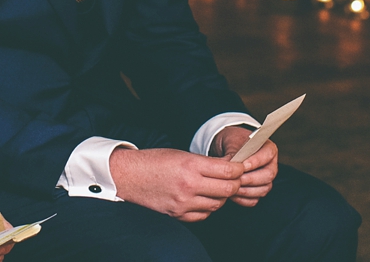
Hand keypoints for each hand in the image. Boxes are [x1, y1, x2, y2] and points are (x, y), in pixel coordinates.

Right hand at [109, 147, 243, 221]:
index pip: (228, 171)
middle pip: (227, 189)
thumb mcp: (181, 154)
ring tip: (216, 188)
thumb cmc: (155, 161)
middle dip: (235, 184)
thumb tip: (228, 170)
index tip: (240, 167)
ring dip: (221, 197)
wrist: (129, 175)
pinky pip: (203, 215)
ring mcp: (184, 202)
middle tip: (234, 179)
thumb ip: (204, 163)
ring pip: (217, 204)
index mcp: (190, 165)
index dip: (239, 169)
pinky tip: (202, 198)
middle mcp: (189, 185)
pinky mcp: (178, 214)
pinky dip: (207, 207)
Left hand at [209, 126, 279, 207]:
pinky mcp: (258, 191)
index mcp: (268, 149)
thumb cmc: (231, 143)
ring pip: (262, 189)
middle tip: (235, 178)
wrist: (225, 150)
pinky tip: (232, 193)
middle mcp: (270, 165)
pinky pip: (254, 200)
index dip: (255, 161)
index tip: (242, 165)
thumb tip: (230, 165)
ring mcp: (266, 180)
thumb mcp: (231, 142)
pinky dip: (242, 199)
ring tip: (231, 185)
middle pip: (267, 175)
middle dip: (249, 178)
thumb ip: (234, 152)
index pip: (267, 155)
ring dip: (245, 190)